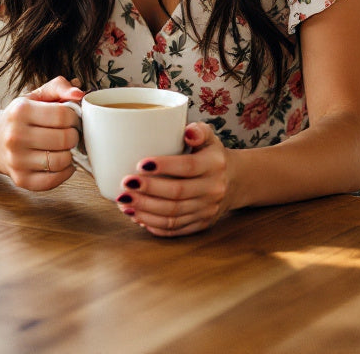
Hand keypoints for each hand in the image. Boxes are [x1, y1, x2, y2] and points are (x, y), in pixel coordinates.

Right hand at [0, 77, 83, 191]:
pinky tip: (61, 163)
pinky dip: (64, 172)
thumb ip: (59, 87)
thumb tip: (79, 94)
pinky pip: (53, 180)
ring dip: (70, 154)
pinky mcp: (21, 179)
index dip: (75, 117)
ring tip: (65, 147)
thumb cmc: (20, 117)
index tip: (72, 118)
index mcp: (20, 111)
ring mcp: (17, 160)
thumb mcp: (36, 95)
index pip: (63, 115)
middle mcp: (15, 136)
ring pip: (61, 161)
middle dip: (74, 135)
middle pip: (64, 139)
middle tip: (71, 133)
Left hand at [115, 122, 231, 235]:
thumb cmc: (212, 155)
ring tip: (124, 203)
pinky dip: (155, 225)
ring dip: (146, 211)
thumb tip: (187, 131)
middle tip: (125, 185)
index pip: (188, 166)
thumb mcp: (210, 137)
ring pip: (174, 215)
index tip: (140, 164)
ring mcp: (207, 209)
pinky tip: (137, 217)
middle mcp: (213, 189)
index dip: (164, 166)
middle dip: (148, 191)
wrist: (235, 181)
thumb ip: (198, 130)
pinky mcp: (201, 224)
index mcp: (214, 164)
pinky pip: (176, 229)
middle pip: (177, 193)